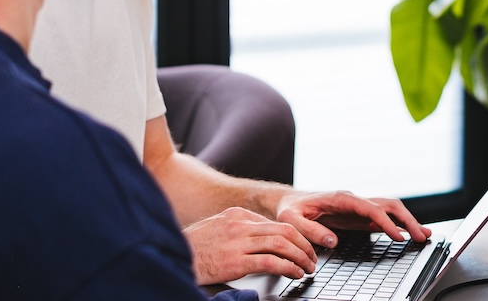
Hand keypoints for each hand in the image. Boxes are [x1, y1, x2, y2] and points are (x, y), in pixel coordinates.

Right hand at [184, 207, 317, 285]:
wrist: (175, 257)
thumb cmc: (194, 247)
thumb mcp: (217, 227)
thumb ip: (239, 229)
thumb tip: (262, 237)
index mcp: (237, 215)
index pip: (276, 222)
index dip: (295, 235)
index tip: (303, 246)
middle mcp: (240, 224)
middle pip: (284, 230)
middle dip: (304, 245)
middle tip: (312, 257)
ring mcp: (238, 242)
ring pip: (281, 244)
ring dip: (300, 257)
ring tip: (307, 267)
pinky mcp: (236, 261)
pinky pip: (270, 262)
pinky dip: (288, 267)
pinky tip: (294, 273)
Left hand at [274, 190, 431, 248]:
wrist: (288, 202)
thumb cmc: (290, 209)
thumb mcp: (292, 220)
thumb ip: (311, 230)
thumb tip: (333, 241)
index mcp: (340, 198)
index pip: (370, 208)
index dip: (386, 222)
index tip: (398, 236)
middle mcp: (353, 200)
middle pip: (387, 205)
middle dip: (407, 219)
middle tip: (421, 236)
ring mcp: (358, 207)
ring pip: (389, 209)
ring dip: (407, 220)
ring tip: (423, 234)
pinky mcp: (358, 216)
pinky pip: (382, 218)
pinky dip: (398, 225)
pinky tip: (408, 234)